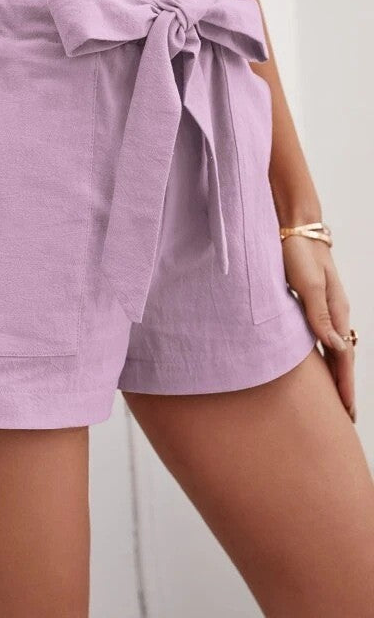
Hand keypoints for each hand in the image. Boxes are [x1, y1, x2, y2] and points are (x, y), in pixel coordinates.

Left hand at [282, 236, 354, 421]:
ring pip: (335, 349)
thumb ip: (319, 315)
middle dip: (345, 386)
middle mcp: (335, 312)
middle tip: (347, 415)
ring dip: (337, 373)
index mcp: (337, 311)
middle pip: (343, 357)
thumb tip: (337, 347)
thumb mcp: (308, 284)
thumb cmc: (299, 254)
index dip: (345, 384)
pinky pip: (324, 336)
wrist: (296, 229)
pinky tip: (322, 363)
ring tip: (337, 397)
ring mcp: (326, 307)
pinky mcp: (314, 302)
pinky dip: (326, 356)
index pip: (344, 357)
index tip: (346, 409)